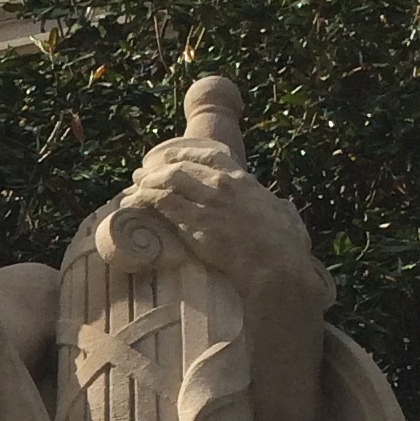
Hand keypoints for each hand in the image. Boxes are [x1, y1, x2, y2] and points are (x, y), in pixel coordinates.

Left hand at [126, 137, 331, 311]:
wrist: (275, 266)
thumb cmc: (285, 250)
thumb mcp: (286, 219)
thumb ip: (282, 210)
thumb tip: (286, 209)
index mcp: (244, 182)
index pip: (210, 155)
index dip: (184, 153)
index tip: (167, 158)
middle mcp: (224, 186)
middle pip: (182, 167)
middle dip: (157, 169)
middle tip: (140, 175)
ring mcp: (208, 203)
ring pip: (168, 182)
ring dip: (146, 184)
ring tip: (133, 190)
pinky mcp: (195, 222)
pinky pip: (162, 203)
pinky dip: (144, 201)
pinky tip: (133, 204)